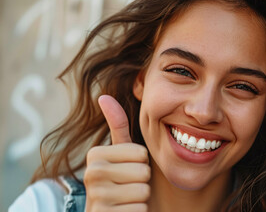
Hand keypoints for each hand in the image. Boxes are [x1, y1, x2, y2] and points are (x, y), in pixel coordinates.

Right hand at [84, 95, 150, 210]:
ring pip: (143, 191)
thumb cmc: (120, 180)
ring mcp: (97, 198)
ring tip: (126, 198)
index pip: (141, 153)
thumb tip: (104, 96)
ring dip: (140, 198)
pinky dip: (137, 211)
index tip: (127, 170)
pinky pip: (139, 209)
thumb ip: (117, 125)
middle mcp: (91, 175)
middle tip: (128, 186)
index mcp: (95, 155)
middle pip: (143, 171)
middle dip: (141, 181)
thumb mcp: (119, 152)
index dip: (140, 163)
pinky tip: (124, 211)